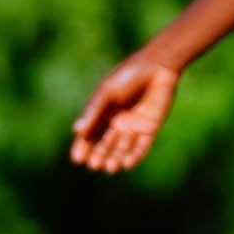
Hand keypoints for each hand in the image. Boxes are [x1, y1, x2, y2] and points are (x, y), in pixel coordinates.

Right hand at [70, 50, 181, 172]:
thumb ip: (93, 110)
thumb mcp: (107, 92)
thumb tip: (76, 130)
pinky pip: (141, 147)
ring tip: (110, 167)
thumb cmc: (128, 76)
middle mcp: (116, 122)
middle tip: (94, 165)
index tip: (77, 159)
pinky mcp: (149, 129)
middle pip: (104, 144)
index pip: (89, 134)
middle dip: (99, 155)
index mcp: (102, 112)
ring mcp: (133, 126)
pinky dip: (134, 155)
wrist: (158, 67)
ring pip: (121, 148)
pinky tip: (126, 163)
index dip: (82, 147)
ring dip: (115, 158)